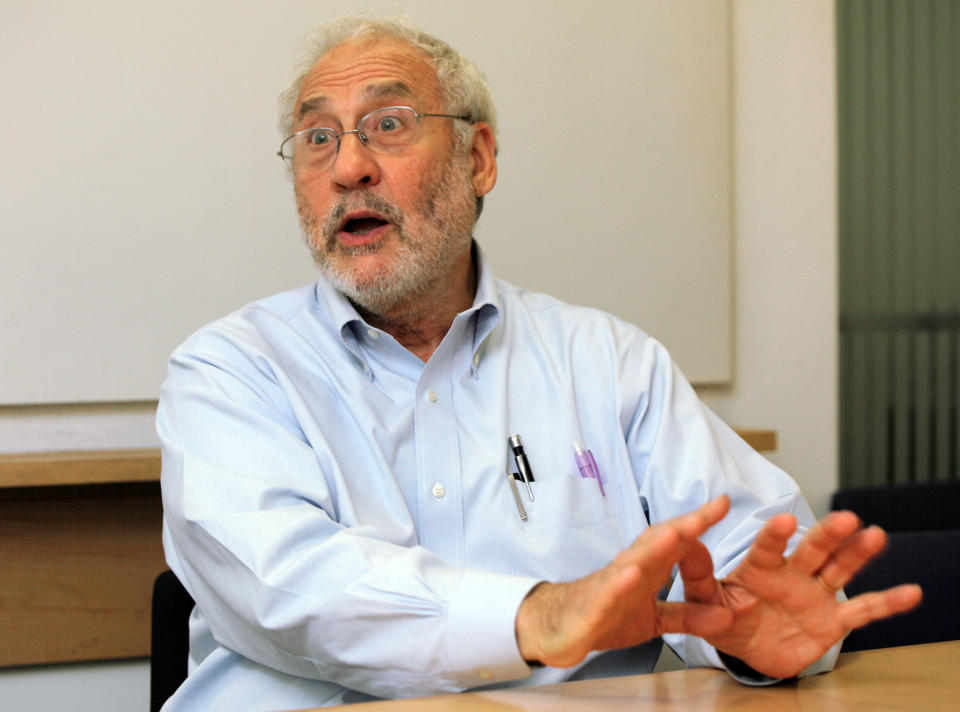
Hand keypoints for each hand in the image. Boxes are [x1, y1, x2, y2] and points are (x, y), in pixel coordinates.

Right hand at [515, 496, 735, 666]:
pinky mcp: (594, 608)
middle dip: (684, 527)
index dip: (700, 523)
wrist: (557, 627)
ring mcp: (611, 585)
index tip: (725, 504)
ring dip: (654, 547)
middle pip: (657, 542)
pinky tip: (631, 573)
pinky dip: (619, 583)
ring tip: (675, 534)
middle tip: (710, 512)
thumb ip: (688, 616)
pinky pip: (607, 593)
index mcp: (647, 569)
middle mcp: (630, 569)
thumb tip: (728, 616)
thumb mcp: (654, 620)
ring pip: (633, 561)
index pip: (676, 542)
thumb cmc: (605, 614)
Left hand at [686, 511, 922, 678]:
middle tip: (847, 518)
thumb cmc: (724, 617)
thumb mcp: (704, 601)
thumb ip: (697, 577)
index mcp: (758, 569)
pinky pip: (862, 610)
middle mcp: (791, 574)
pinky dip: (886, 603)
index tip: (783, 520)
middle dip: (828, 535)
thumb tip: (687, 546)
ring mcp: (814, 595)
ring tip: (876, 536)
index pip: (767, 548)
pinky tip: (911, 592)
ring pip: (839, 569)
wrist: (747, 649)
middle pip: (812, 550)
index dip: (774, 536)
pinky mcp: (832, 620)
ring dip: (858, 554)